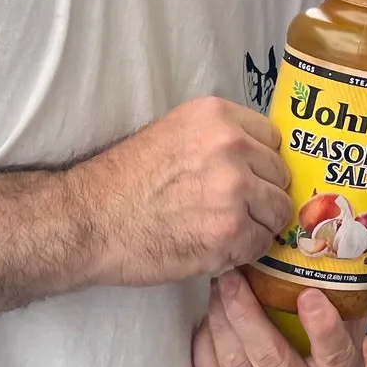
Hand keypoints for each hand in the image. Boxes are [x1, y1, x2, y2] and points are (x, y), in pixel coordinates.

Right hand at [74, 96, 291, 288]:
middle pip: (280, 174)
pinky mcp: (231, 230)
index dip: (260, 163)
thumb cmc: (124, 182)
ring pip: (278, 209)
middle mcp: (231, 146)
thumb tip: (261, 156)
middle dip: (262, 194)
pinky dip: (246, 250)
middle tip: (233, 208)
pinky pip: (263, 242)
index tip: (246, 178)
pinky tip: (218, 247)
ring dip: (258, 223)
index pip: (272, 139)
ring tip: (225, 229)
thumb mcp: (173, 133)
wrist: (87, 222)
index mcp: (217, 116)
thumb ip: (218, 137)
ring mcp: (235, 189)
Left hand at [192, 270, 366, 366]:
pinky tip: (209, 321)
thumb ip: (344, 307)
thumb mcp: (346, 340)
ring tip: (218, 291)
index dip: (322, 326)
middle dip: (246, 311)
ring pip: (235, 364)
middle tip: (232, 276)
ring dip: (221, 321)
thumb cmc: (322, 365)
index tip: (308, 294)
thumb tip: (334, 252)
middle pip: (271, 356)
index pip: (335, 356)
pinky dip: (206, 345)